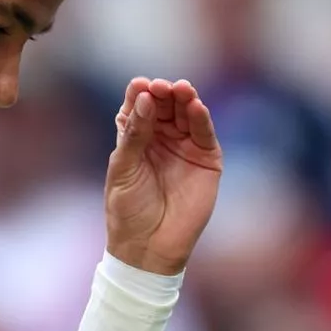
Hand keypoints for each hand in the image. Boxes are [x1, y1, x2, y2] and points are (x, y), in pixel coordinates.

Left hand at [105, 77, 221, 274]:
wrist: (148, 245)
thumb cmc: (127, 209)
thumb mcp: (124, 169)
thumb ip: (134, 134)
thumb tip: (144, 98)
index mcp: (135, 136)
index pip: (138, 106)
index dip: (140, 93)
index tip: (141, 85)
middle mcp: (161, 136)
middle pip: (164, 105)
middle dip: (164, 93)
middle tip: (163, 87)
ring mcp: (184, 146)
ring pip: (186, 114)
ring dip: (185, 99)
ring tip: (182, 90)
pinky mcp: (206, 159)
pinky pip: (205, 134)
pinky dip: (202, 119)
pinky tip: (196, 107)